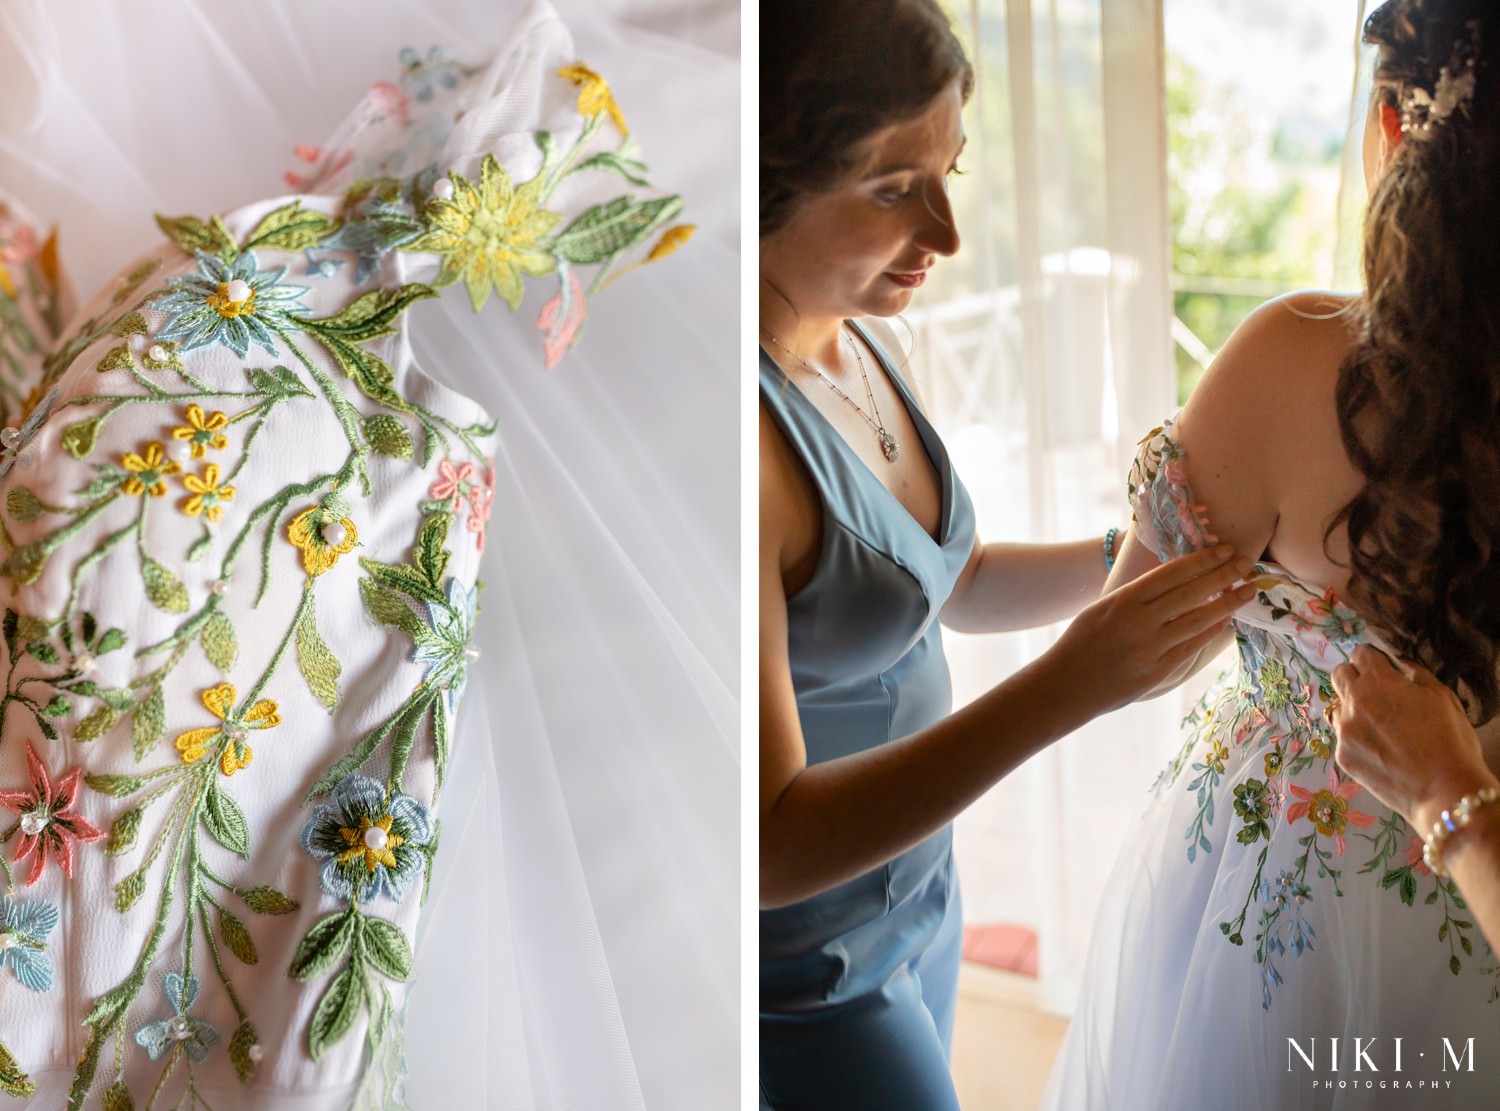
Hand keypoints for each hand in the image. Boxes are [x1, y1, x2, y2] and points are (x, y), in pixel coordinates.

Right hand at [1042, 544, 1254, 715]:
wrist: (1065, 685)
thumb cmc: (1080, 641)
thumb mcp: (1103, 608)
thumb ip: (1136, 597)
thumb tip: (1174, 582)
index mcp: (1123, 600)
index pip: (1173, 573)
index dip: (1203, 560)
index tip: (1225, 549)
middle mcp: (1140, 622)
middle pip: (1191, 593)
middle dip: (1224, 575)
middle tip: (1247, 563)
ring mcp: (1150, 648)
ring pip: (1199, 621)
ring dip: (1228, 604)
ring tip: (1248, 591)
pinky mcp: (1157, 672)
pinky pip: (1192, 647)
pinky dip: (1211, 632)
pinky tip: (1226, 621)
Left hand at [1331, 645, 1499, 832]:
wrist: (1443, 791)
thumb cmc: (1450, 741)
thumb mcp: (1441, 696)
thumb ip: (1414, 672)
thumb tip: (1397, 662)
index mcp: (1377, 682)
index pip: (1360, 653)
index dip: (1373, 658)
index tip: (1382, 666)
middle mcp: (1353, 703)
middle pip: (1339, 675)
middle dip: (1355, 676)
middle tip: (1377, 690)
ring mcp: (1343, 731)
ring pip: (1338, 707)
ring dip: (1353, 708)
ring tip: (1380, 724)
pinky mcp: (1342, 756)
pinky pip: (1343, 737)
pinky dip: (1357, 737)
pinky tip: (1380, 749)